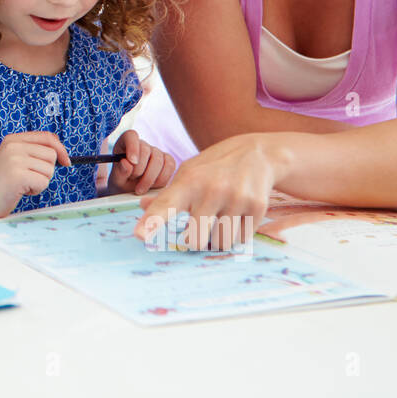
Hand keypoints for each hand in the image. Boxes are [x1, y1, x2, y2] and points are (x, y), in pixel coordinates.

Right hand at [0, 131, 70, 218]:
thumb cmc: (2, 185)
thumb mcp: (15, 160)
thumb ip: (33, 152)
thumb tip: (62, 154)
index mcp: (12, 139)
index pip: (47, 136)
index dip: (60, 149)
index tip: (65, 161)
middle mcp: (13, 146)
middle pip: (51, 154)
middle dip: (45, 170)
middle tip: (27, 178)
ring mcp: (14, 159)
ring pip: (49, 169)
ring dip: (40, 181)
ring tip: (22, 184)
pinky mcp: (17, 175)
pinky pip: (43, 182)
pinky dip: (36, 190)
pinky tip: (20, 191)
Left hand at [105, 130, 174, 195]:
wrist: (132, 192)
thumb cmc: (122, 183)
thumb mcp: (116, 180)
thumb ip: (120, 172)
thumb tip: (126, 163)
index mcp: (125, 143)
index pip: (131, 136)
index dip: (133, 147)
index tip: (132, 162)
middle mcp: (142, 145)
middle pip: (146, 150)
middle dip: (140, 170)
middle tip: (134, 185)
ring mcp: (156, 152)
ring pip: (159, 159)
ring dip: (151, 178)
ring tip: (141, 189)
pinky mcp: (168, 160)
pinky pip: (170, 166)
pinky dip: (162, 178)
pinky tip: (153, 186)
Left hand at [134, 133, 276, 249]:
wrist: (257, 153)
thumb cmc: (214, 168)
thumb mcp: (188, 172)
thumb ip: (167, 194)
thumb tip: (142, 205)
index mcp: (188, 181)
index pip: (165, 205)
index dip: (151, 222)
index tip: (139, 235)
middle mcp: (211, 190)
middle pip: (196, 241)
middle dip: (197, 240)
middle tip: (201, 228)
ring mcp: (236, 198)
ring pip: (220, 244)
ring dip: (219, 238)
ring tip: (222, 218)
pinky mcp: (257, 207)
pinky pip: (241, 239)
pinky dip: (238, 234)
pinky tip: (239, 214)